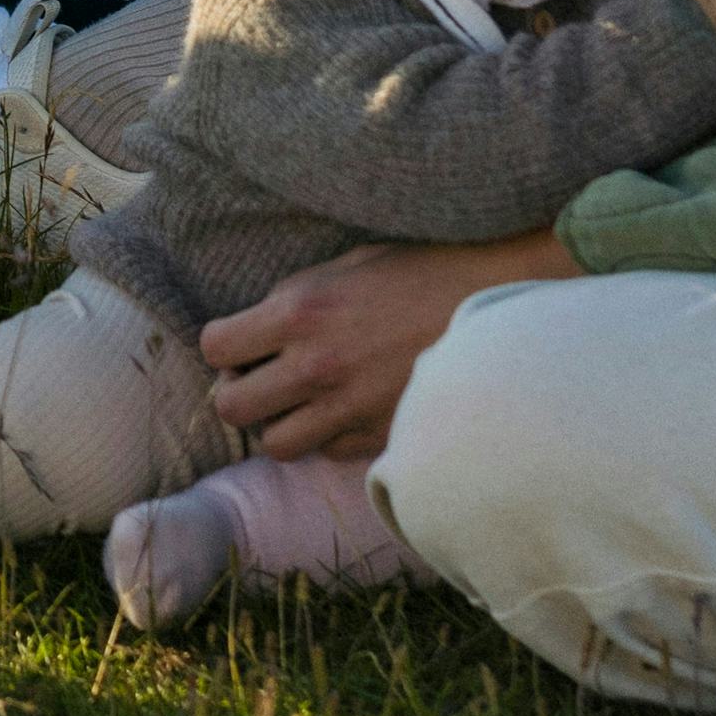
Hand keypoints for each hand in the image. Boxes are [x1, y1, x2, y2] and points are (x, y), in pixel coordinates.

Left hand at [198, 230, 573, 461]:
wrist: (499, 304)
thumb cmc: (427, 269)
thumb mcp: (352, 263)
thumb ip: (300, 296)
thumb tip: (261, 324)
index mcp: (300, 311)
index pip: (216, 346)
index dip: (223, 345)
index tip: (240, 343)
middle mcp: (315, 366)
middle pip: (232, 407)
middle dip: (238, 391)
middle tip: (260, 378)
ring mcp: (348, 409)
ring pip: (276, 443)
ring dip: (280, 423)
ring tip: (302, 401)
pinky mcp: (380, 438)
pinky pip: (329, 452)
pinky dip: (330, 437)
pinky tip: (349, 409)